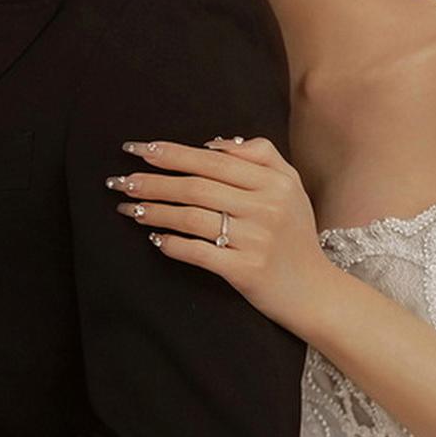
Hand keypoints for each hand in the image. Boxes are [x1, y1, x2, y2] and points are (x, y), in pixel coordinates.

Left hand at [105, 135, 334, 335]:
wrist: (315, 292)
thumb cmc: (295, 236)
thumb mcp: (290, 186)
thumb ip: (260, 155)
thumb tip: (211, 144)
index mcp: (274, 183)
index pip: (213, 161)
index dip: (172, 153)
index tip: (139, 149)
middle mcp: (266, 208)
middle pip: (196, 187)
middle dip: (153, 181)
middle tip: (119, 179)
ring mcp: (255, 240)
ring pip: (192, 217)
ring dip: (154, 211)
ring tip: (127, 207)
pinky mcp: (245, 271)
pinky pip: (198, 252)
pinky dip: (172, 244)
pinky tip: (154, 239)